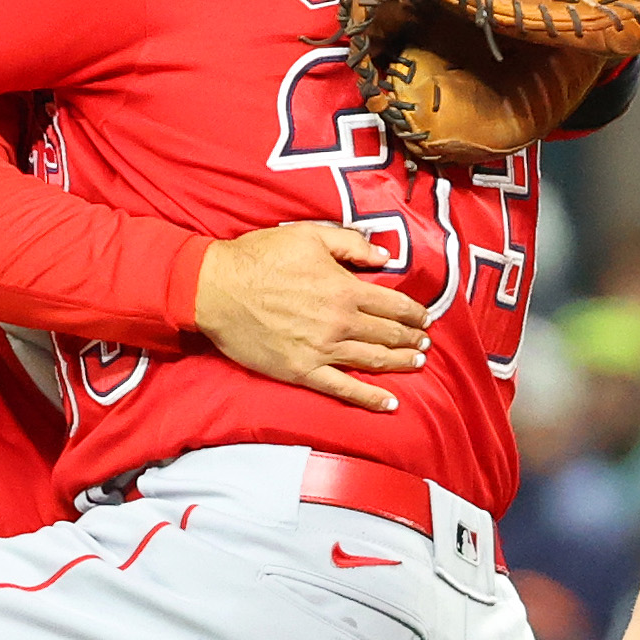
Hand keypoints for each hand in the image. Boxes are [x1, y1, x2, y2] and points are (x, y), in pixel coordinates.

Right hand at [193, 222, 426, 409]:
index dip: (414, 312)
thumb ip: (350, 244)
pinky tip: (389, 404)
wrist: (215, 289)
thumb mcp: (308, 235)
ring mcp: (322, 350)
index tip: (424, 317)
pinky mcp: (302, 371)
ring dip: (400, 363)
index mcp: (345, 289)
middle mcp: (339, 322)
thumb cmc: (259, 258)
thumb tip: (384, 255)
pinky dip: (370, 398)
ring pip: (373, 361)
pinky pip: (343, 389)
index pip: (393, 304)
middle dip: (412, 339)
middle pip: (388, 334)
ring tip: (416, 363)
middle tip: (424, 342)